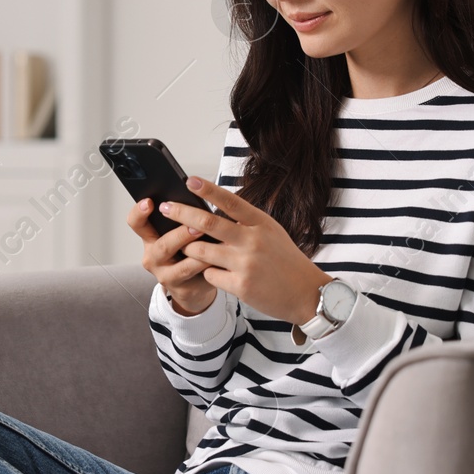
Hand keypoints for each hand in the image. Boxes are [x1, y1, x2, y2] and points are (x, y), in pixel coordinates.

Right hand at [127, 197, 215, 314]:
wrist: (192, 284)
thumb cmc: (186, 252)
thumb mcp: (179, 235)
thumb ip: (181, 221)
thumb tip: (196, 201)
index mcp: (150, 239)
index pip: (136, 223)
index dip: (139, 212)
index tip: (148, 202)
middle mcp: (153, 258)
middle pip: (162, 246)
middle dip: (180, 235)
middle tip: (195, 226)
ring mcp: (166, 275)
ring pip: (181, 265)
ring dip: (197, 252)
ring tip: (211, 240)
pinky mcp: (182, 288)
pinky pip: (197, 277)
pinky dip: (208, 265)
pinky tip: (219, 256)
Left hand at [157, 176, 332, 325]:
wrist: (307, 293)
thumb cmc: (285, 261)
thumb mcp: (271, 233)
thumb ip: (245, 223)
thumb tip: (213, 212)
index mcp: (261, 223)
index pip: (230, 201)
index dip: (208, 189)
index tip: (190, 180)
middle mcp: (253, 240)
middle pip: (208, 223)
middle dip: (182, 213)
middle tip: (166, 207)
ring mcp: (246, 263)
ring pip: (201, 250)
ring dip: (190, 248)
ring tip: (187, 247)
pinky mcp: (240, 285)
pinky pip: (209, 275)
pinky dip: (207, 273)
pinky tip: (215, 274)